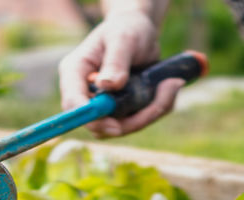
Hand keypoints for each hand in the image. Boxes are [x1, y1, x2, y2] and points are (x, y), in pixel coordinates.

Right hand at [58, 10, 182, 138]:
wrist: (141, 32)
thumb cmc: (127, 28)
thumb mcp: (123, 38)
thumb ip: (115, 61)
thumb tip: (107, 86)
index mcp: (76, 72)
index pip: (73, 102)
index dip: (90, 118)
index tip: (115, 124)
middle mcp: (86, 93)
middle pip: (98, 125)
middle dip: (130, 121)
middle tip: (159, 103)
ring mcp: (103, 106)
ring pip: (121, 128)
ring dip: (149, 114)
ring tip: (170, 84)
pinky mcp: (121, 112)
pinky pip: (138, 122)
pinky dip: (157, 108)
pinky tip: (169, 86)